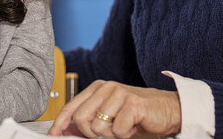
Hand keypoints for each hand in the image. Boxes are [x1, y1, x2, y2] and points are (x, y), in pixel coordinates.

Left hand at [48, 81, 180, 138]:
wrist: (168, 109)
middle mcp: (106, 88)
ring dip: (111, 134)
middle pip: (81, 119)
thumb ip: (89, 120)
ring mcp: (119, 94)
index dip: (60, 124)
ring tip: (124, 126)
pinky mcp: (132, 104)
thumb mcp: (109, 115)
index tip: (54, 135)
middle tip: (108, 132)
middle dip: (91, 134)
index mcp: (97, 88)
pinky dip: (125, 134)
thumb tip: (65, 131)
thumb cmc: (137, 113)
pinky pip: (117, 131)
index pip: (71, 107)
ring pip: (98, 128)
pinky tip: (134, 126)